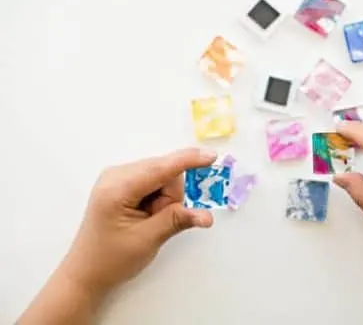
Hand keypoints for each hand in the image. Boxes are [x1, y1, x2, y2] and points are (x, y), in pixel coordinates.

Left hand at [60, 148, 215, 293]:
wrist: (86, 272)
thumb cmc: (112, 259)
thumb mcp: (148, 240)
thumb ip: (177, 220)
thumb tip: (206, 215)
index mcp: (117, 188)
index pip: (160, 169)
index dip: (188, 161)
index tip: (211, 156)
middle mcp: (116, 175)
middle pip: (164, 171)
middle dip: (171, 196)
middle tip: (158, 220)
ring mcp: (118, 177)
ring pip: (162, 175)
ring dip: (165, 198)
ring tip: (149, 220)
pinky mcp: (122, 182)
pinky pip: (154, 180)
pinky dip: (158, 197)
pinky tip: (147, 213)